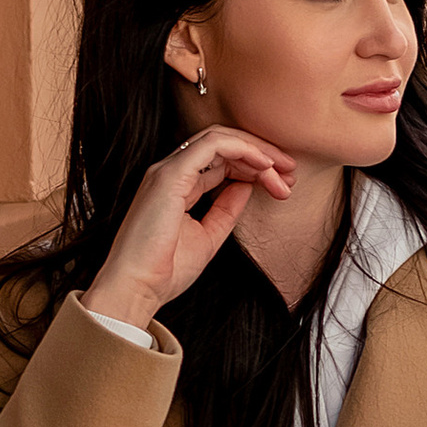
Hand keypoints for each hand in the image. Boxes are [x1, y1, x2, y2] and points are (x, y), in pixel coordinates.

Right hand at [84, 127, 295, 330]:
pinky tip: (264, 164)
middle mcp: (171, 171)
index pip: (221, 161)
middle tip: (291, 173)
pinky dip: (242, 149)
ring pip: (220, 138)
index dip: (255, 167)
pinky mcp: (170, 175)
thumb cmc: (164, 270)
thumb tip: (248, 187)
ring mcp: (168, 170)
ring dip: (257, 151)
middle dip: (262, 155)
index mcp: (177, 185)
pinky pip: (213, 145)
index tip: (283, 185)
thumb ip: (227, 209)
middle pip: (223, 144)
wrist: (136, 288)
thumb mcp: (209, 236)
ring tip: (282, 171)